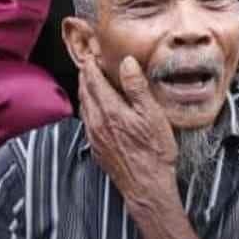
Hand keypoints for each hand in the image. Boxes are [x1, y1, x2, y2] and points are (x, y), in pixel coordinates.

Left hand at [78, 56, 177, 208]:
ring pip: (83, 106)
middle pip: (84, 91)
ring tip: (91, 81)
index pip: (92, 80)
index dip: (91, 64)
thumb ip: (137, 87)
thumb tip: (126, 62)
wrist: (146, 186)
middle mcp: (96, 122)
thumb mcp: (152, 115)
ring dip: (85, 90)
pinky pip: (86, 120)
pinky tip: (96, 108)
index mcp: (109, 110)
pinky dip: (88, 107)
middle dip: (85, 74)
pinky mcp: (96, 147)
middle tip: (90, 62)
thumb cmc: (155, 151)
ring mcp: (94, 136)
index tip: (93, 52)